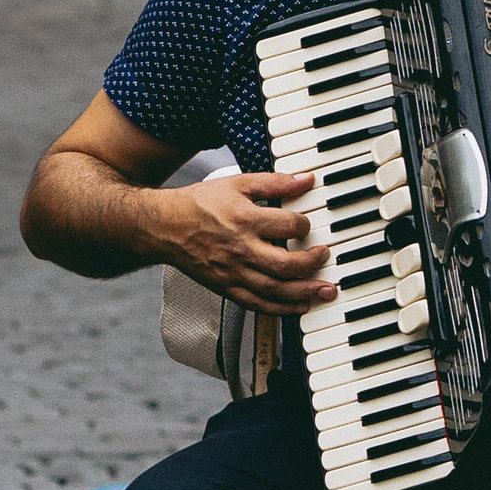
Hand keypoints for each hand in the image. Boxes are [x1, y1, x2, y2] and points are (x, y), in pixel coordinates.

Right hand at [163, 169, 335, 314]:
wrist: (164, 226)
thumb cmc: (200, 204)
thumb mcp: (237, 183)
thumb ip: (274, 182)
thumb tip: (306, 180)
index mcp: (244, 219)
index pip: (288, 225)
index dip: (305, 224)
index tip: (307, 224)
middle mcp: (240, 249)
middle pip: (285, 264)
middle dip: (313, 263)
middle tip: (325, 257)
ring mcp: (233, 272)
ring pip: (276, 290)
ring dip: (306, 292)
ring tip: (326, 291)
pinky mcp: (227, 288)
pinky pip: (258, 305)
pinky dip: (282, 309)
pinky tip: (300, 307)